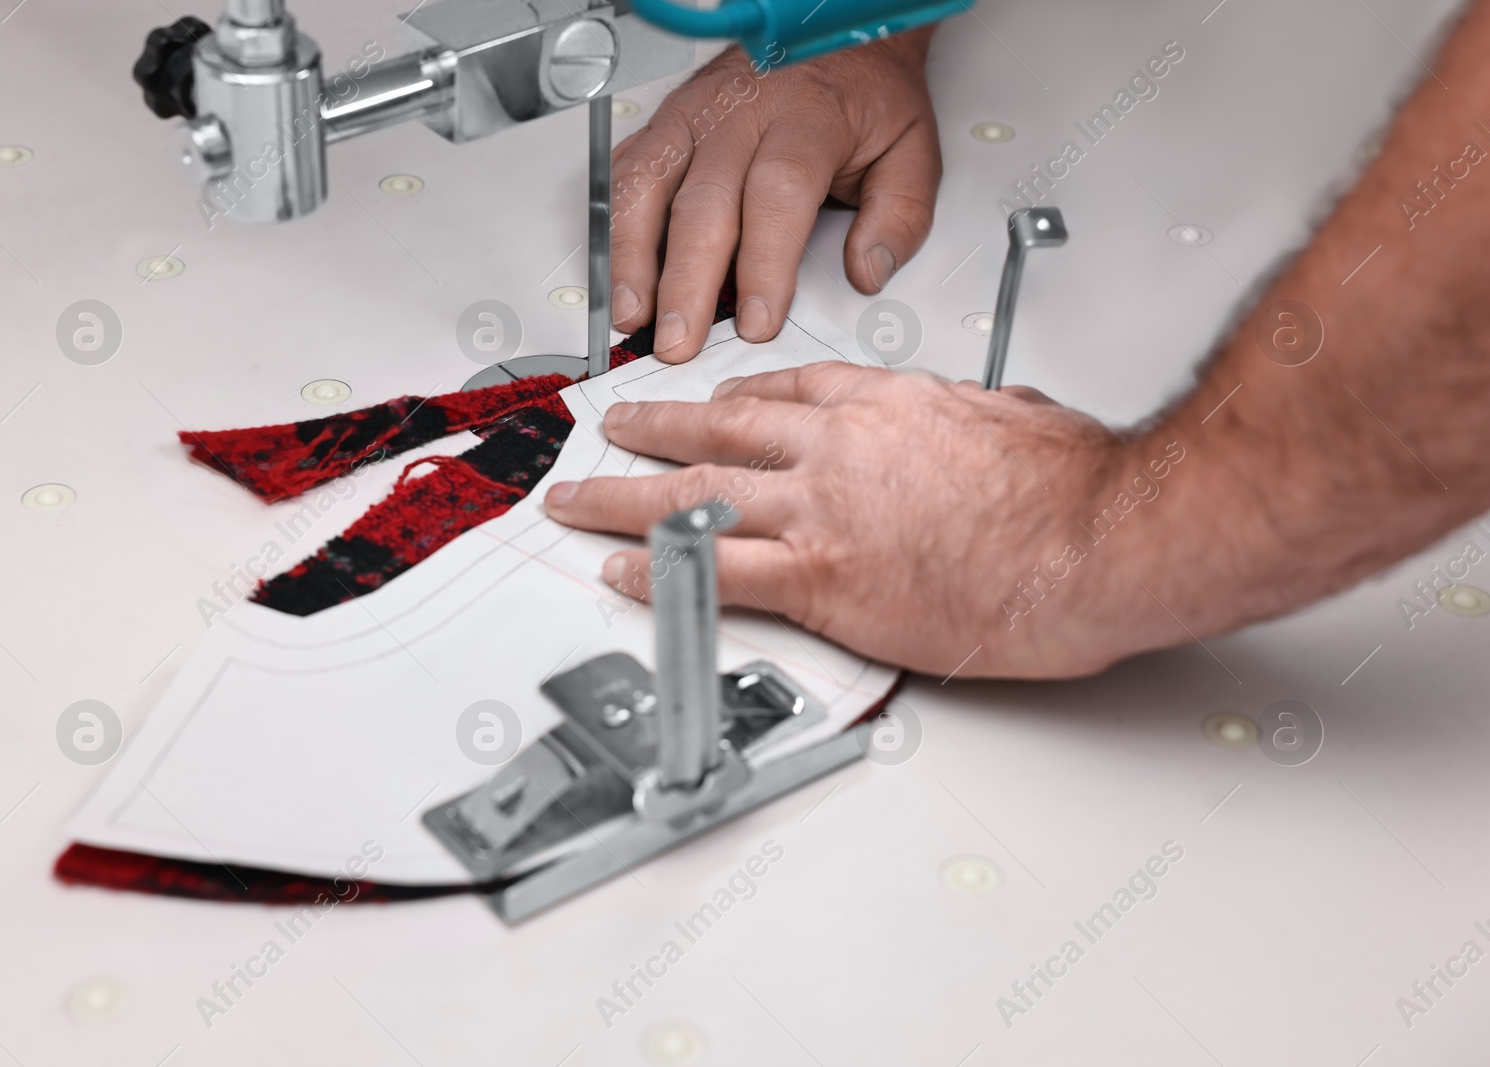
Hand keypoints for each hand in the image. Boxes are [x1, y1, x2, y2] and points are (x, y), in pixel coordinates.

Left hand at [543, 364, 1172, 678]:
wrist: (1099, 541)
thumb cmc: (1076, 488)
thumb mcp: (1017, 418)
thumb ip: (968, 419)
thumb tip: (967, 425)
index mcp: (887, 404)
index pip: (787, 388)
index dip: (733, 395)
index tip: (708, 399)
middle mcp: (840, 448)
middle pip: (720, 429)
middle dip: (654, 428)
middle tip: (613, 427)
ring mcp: (823, 512)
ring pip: (696, 496)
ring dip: (625, 497)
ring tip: (580, 500)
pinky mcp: (825, 580)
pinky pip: (717, 573)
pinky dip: (659, 573)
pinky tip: (622, 571)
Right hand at [609, 33, 941, 361]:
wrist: (832, 36)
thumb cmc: (863, 98)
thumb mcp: (910, 151)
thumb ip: (899, 217)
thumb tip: (868, 272)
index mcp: (806, 118)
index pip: (778, 195)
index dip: (764, 265)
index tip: (759, 321)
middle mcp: (740, 114)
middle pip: (702, 204)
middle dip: (686, 283)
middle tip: (681, 341)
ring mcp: (692, 117)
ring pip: (646, 187)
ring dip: (633, 259)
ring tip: (633, 314)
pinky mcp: (664, 124)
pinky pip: (625, 174)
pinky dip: (614, 227)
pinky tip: (616, 271)